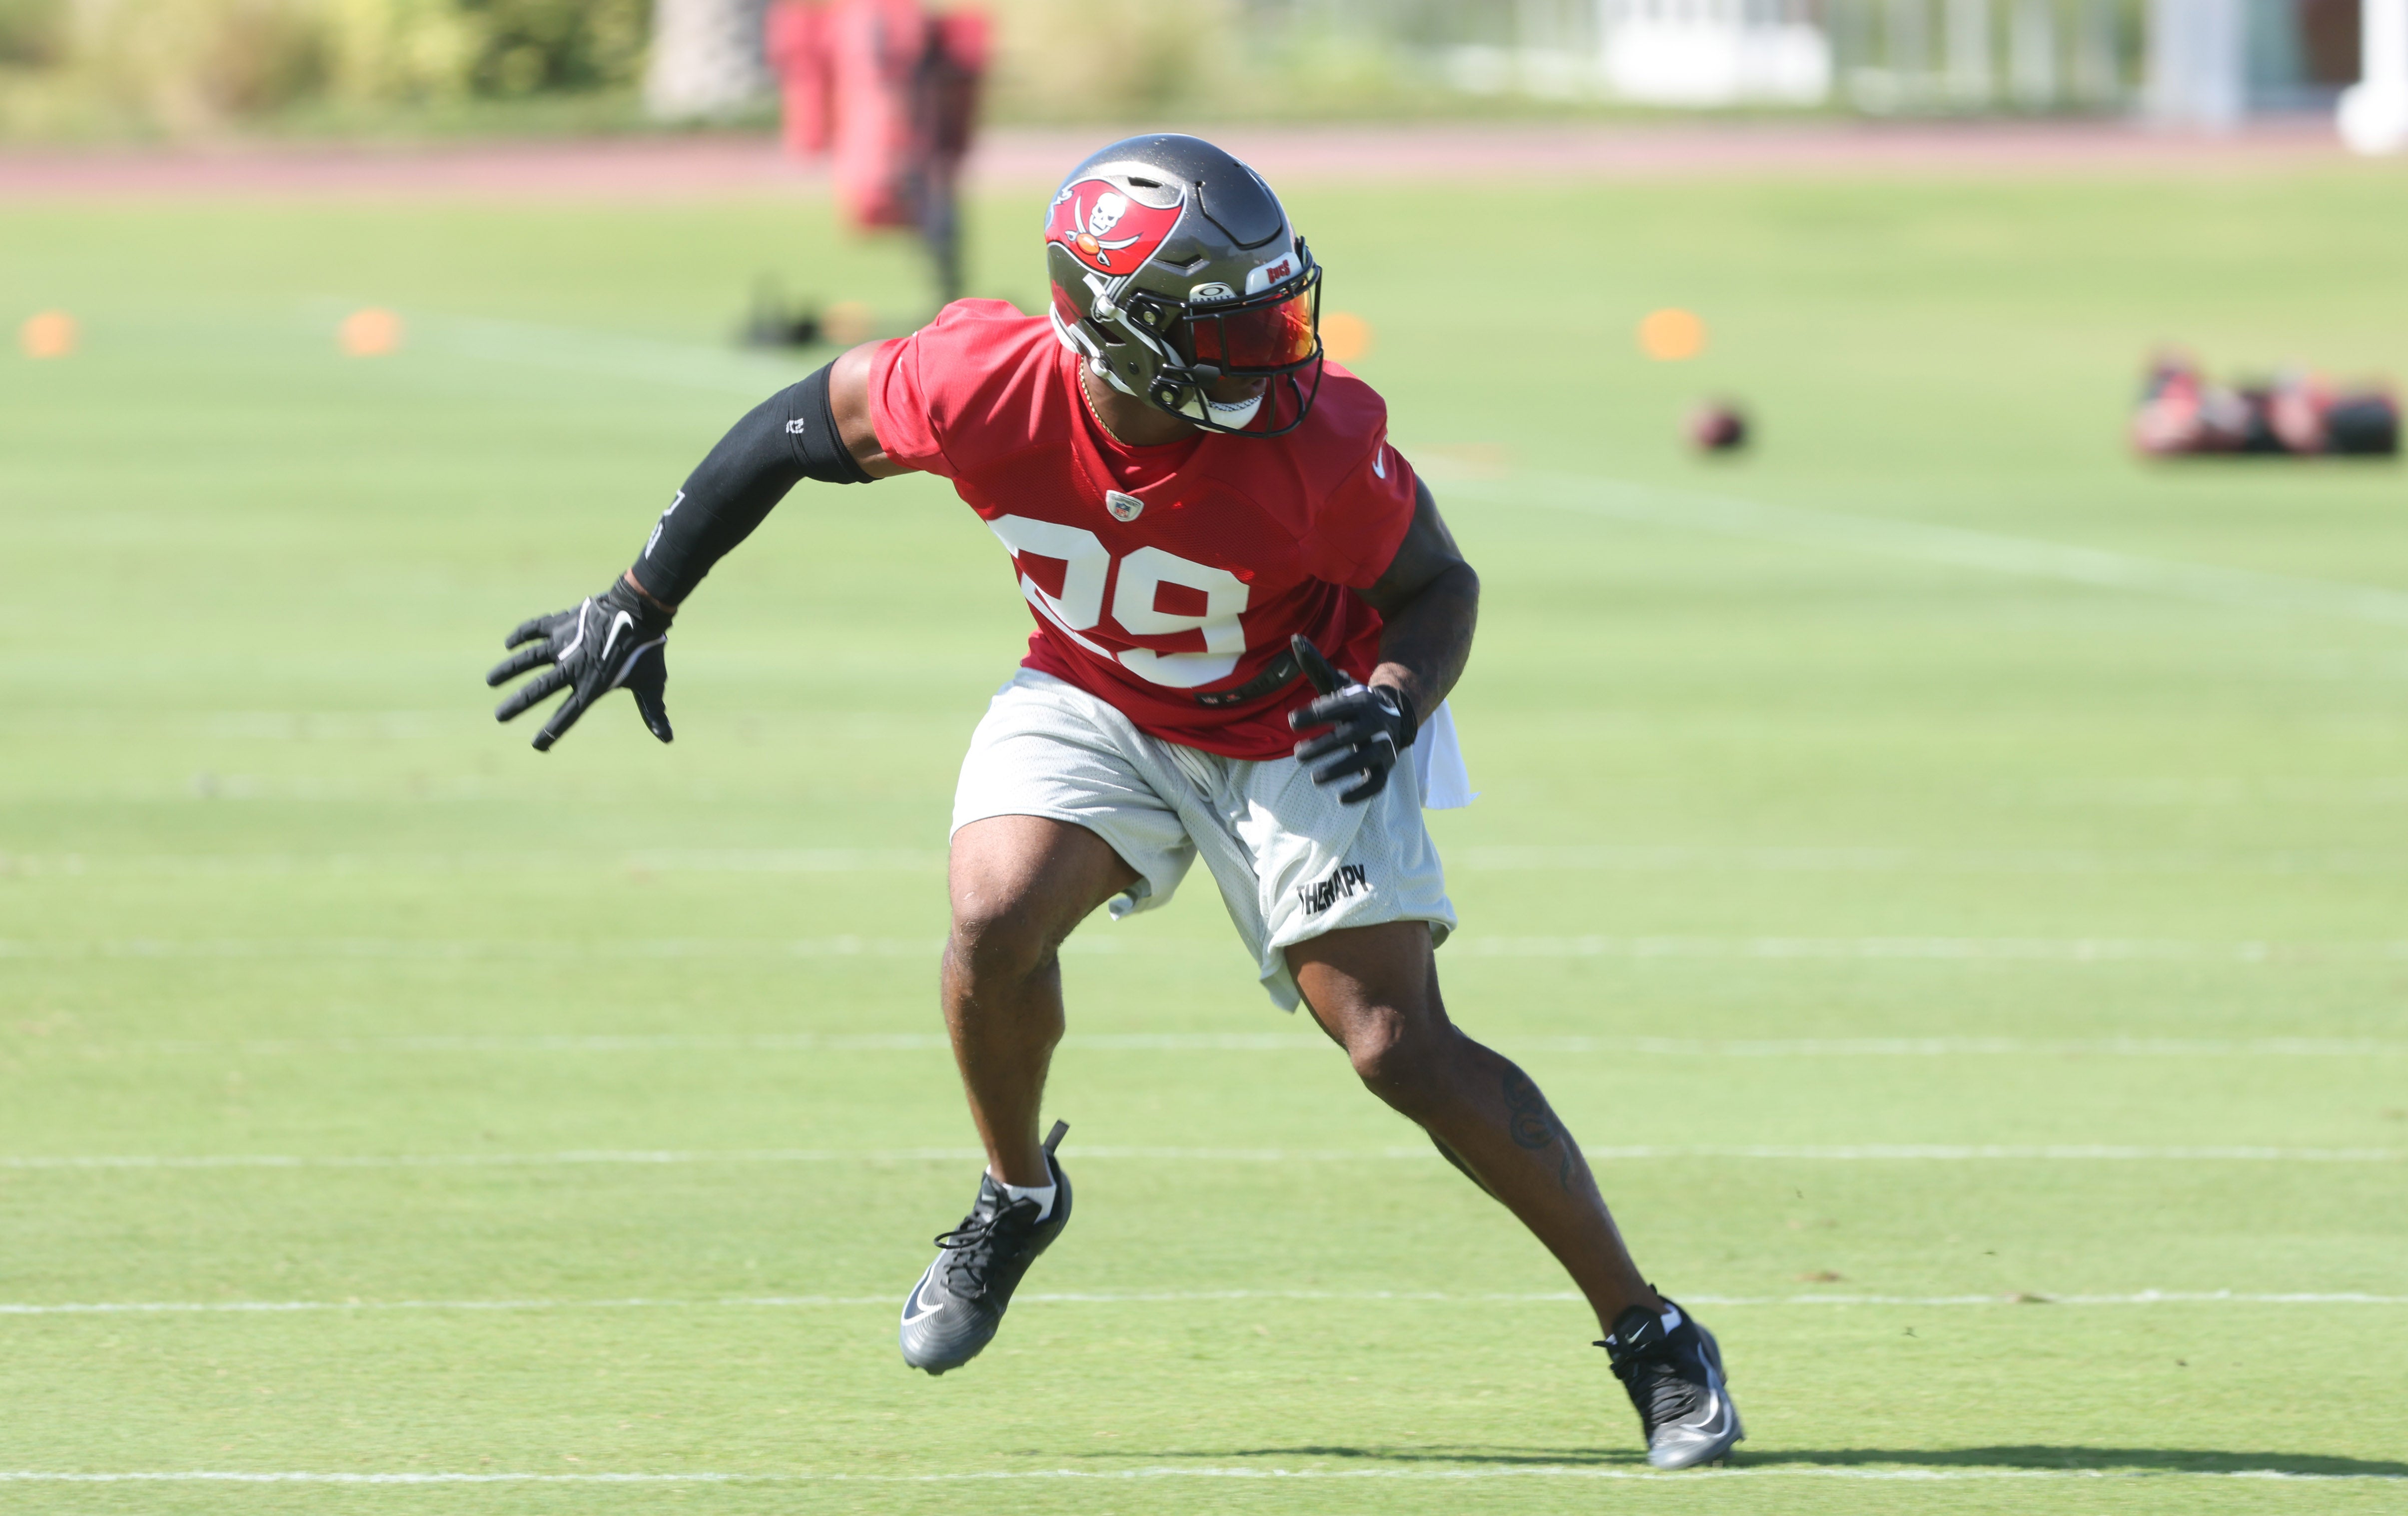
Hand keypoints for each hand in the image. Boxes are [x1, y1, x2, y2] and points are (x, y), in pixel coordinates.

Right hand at [486, 579, 672, 751]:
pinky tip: (509, 644)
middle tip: (499, 716)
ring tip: (491, 681)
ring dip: (508, 670)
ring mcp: (565, 642)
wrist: (640, 609)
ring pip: (529, 659)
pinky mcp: (562, 623)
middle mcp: (573, 666)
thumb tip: (666, 739)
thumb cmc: (648, 649)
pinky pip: (535, 629)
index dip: (552, 732)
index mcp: (593, 685)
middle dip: (517, 704)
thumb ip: (653, 711)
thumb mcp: (651, 683)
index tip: (537, 745)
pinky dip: (521, 635)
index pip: (568, 714)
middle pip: (539, 689)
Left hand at [1287, 633, 1415, 804]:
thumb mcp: (1335, 682)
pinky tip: (1341, 800)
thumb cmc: (1353, 701)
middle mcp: (1375, 723)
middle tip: (1297, 755)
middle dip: (1324, 746)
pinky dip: (1363, 792)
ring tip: (1315, 779)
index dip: (1315, 713)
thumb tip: (1294, 638)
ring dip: (1342, 770)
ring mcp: (1382, 746)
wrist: (1393, 715)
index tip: (1291, 722)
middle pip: (1351, 735)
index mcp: (1361, 701)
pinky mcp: (1385, 766)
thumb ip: (1314, 664)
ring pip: (1366, 759)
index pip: (1337, 707)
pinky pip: (1378, 782)